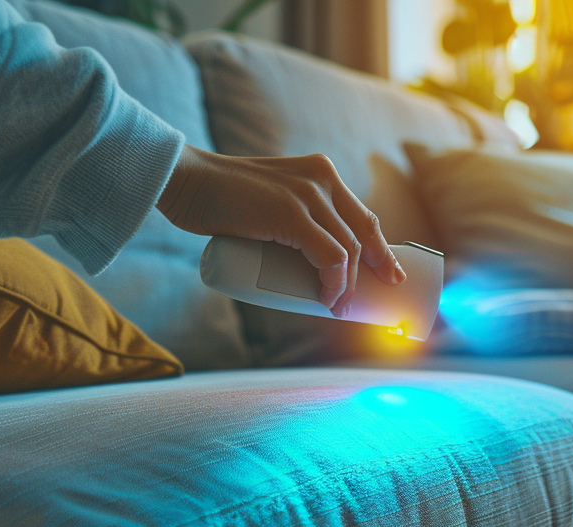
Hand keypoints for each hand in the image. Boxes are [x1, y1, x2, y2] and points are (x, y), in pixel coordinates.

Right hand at [157, 145, 404, 316]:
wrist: (185, 181)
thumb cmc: (217, 200)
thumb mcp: (265, 201)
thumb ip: (284, 217)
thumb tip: (297, 261)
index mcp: (319, 172)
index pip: (361, 214)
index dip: (380, 247)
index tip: (388, 273)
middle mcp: (322, 178)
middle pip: (365, 230)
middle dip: (380, 266)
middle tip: (382, 294)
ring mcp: (308, 194)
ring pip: (349, 248)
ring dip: (348, 285)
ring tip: (339, 308)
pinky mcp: (292, 213)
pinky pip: (331, 256)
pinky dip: (335, 282)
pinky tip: (329, 299)